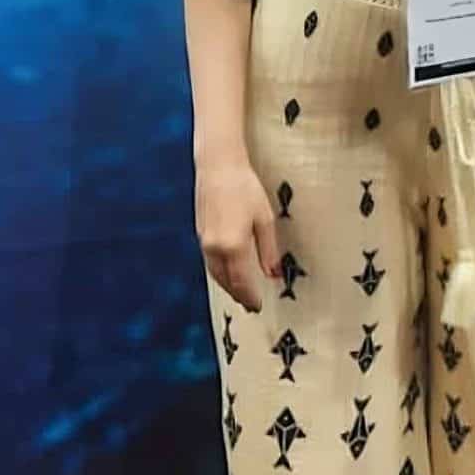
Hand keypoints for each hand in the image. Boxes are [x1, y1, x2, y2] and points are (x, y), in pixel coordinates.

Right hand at [196, 156, 280, 312]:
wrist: (218, 168)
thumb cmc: (245, 188)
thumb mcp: (265, 219)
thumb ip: (268, 250)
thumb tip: (273, 274)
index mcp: (234, 246)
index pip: (242, 282)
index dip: (251, 296)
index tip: (258, 306)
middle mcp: (215, 248)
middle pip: (226, 282)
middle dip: (239, 295)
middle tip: (251, 306)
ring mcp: (204, 242)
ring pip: (216, 274)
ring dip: (228, 287)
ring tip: (241, 294)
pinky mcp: (201, 235)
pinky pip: (210, 263)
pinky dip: (220, 274)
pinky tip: (228, 274)